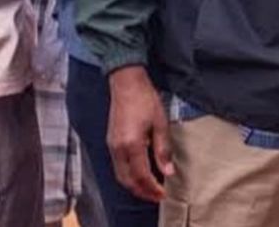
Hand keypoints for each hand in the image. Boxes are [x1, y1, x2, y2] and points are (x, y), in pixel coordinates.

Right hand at [107, 65, 173, 202]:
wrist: (126, 82)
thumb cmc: (145, 99)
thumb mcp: (160, 124)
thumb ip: (163, 150)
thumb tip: (167, 172)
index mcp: (132, 144)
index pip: (142, 176)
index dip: (153, 188)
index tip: (163, 194)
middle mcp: (118, 148)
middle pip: (127, 181)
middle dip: (142, 192)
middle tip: (157, 197)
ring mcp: (112, 145)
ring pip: (120, 176)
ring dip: (134, 186)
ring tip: (149, 189)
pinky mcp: (110, 142)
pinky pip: (117, 166)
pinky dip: (128, 176)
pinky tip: (139, 174)